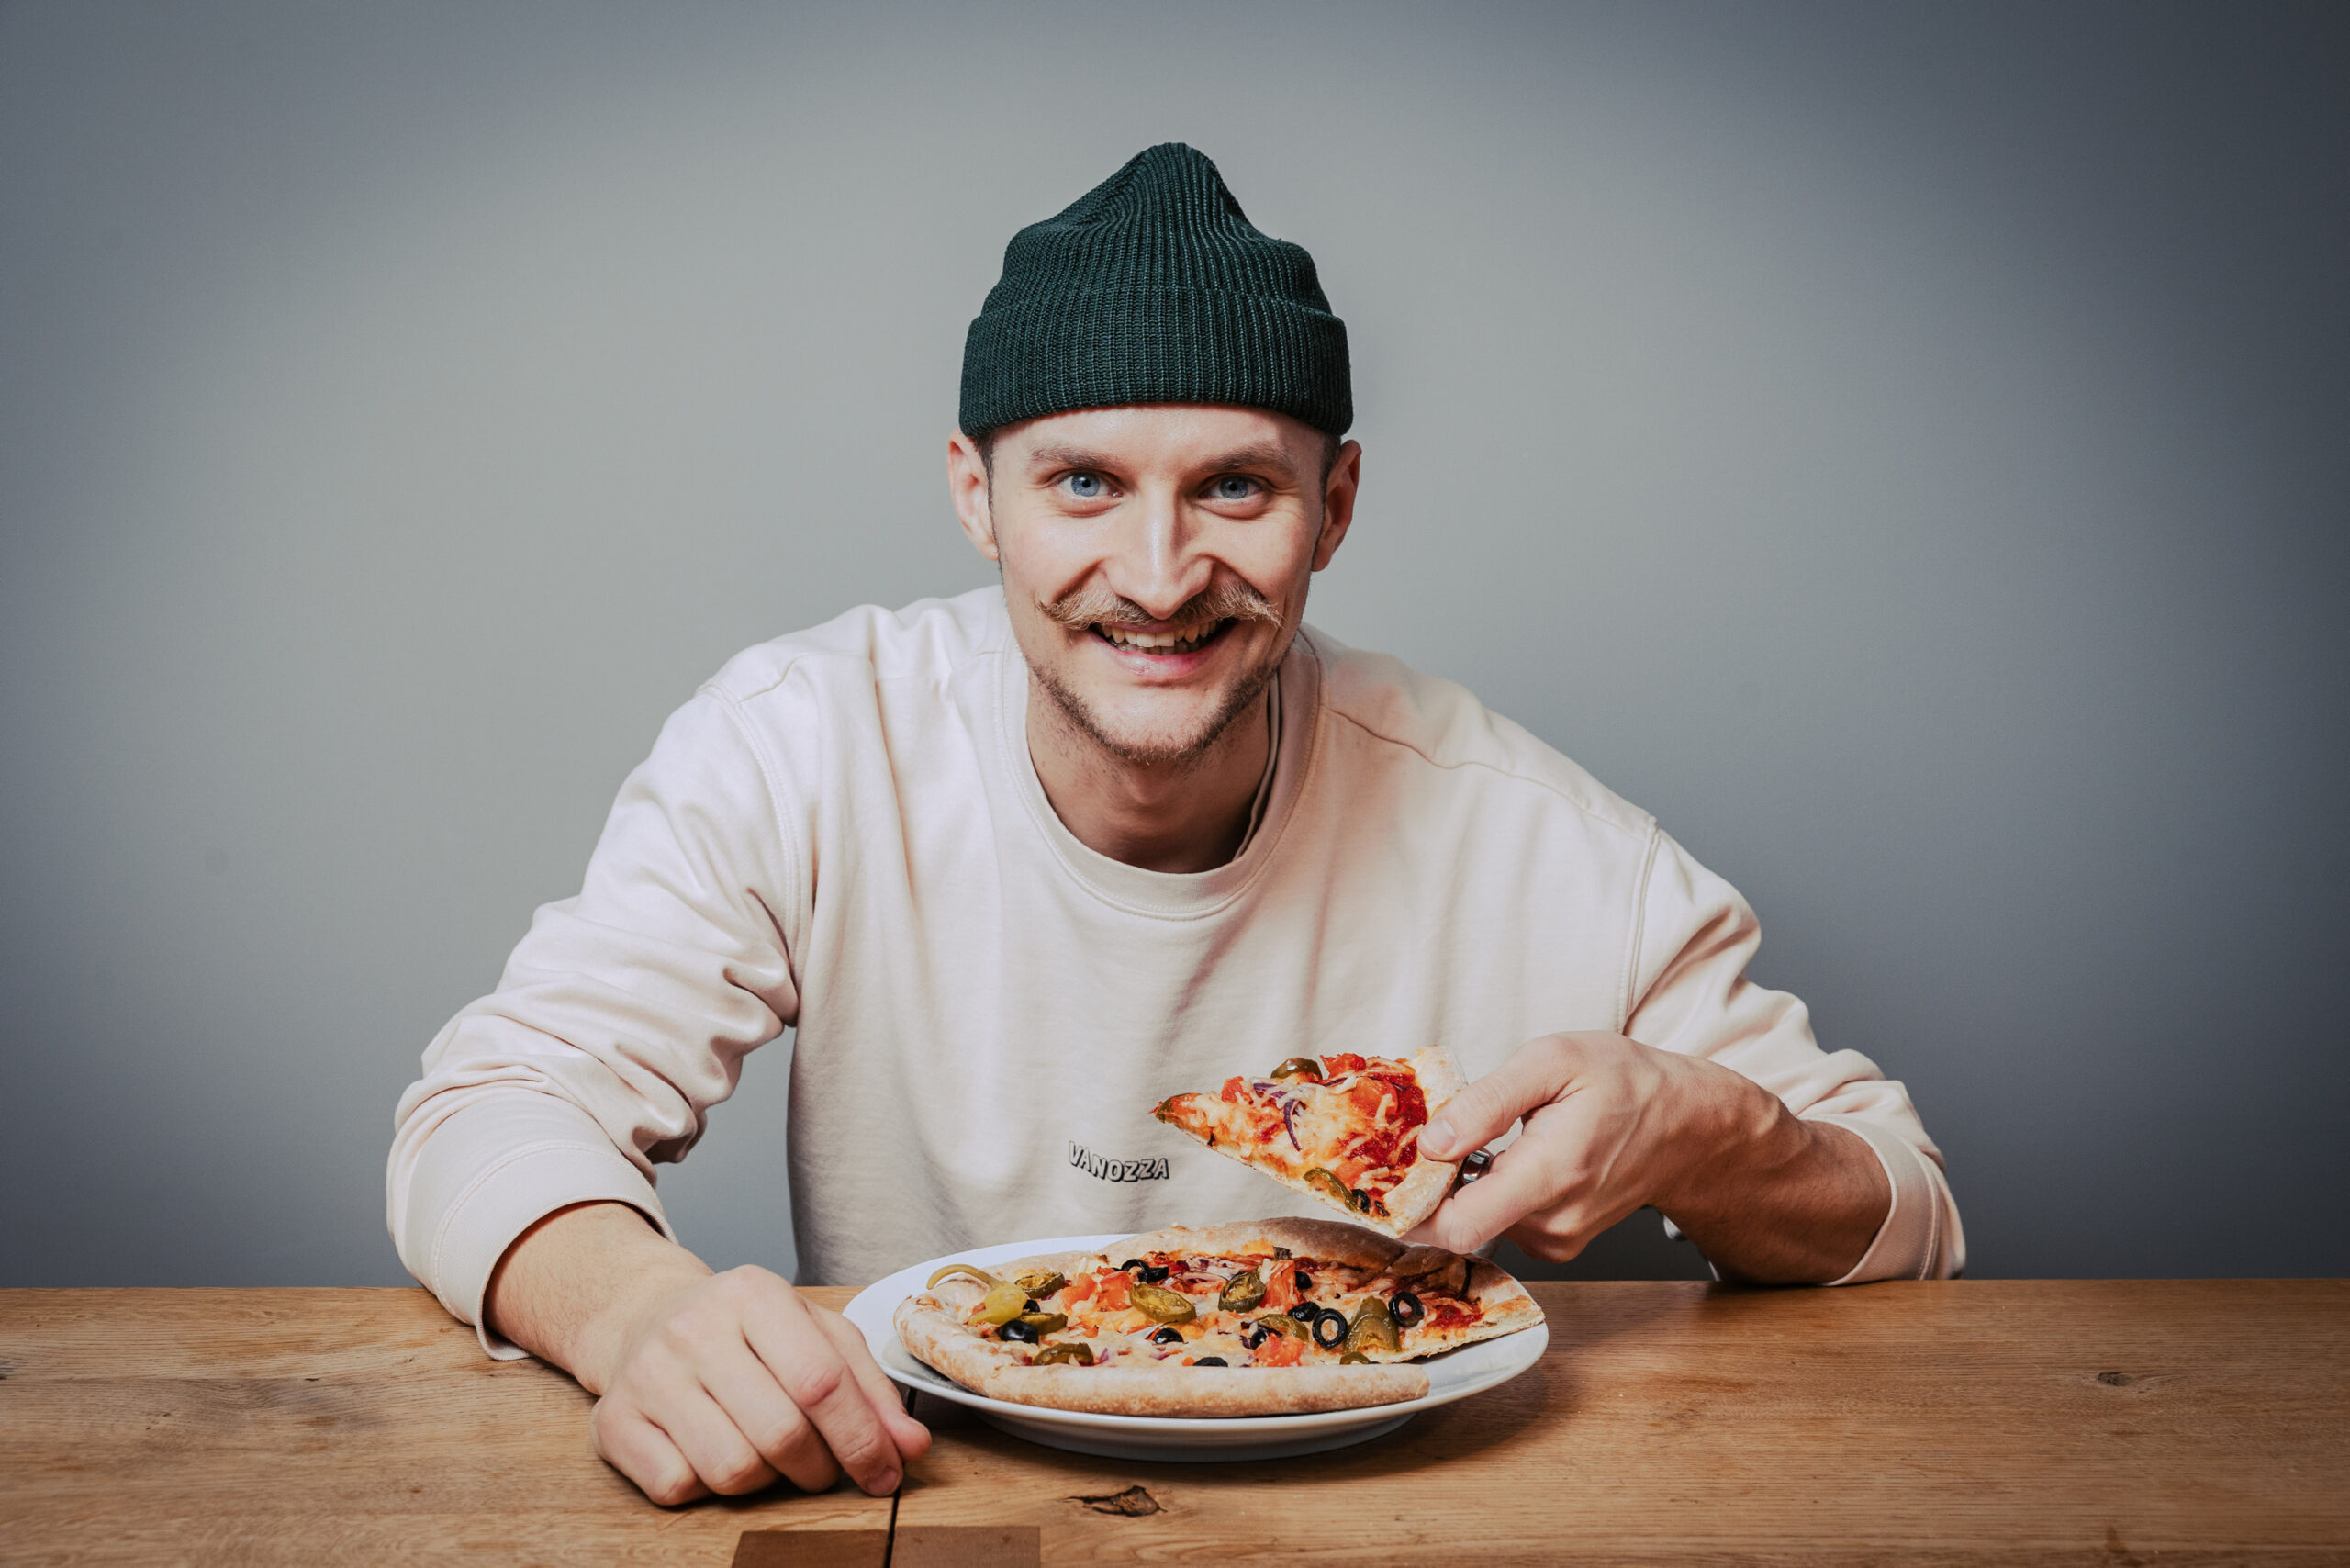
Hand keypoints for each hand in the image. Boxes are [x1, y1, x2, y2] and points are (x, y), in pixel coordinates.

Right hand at [483, 1202, 928, 1505]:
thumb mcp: (813, 1334)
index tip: (886, 1473)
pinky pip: (677, 1487)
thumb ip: (869, 1389)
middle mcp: (694, 1327)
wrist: (643, 1318)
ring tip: (765, 1455)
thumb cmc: (744, 1332)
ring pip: (731, 1469)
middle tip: (822, 1469)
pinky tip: (710, 1452)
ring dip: (764, 1481)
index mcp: (753, 1294)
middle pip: (781, 1433)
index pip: (822, 1381)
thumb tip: (910, 1450)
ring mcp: (648, 1374)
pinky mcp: (613, 1420)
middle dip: (818, 1468)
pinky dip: (705, 1488)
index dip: (863, 1439)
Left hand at [1408, 1032, 1886, 1281]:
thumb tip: (1429, 1143)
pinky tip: (1496, 1157)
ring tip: (1463, 1140)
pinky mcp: (1557, 1243)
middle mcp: (1551, 1224)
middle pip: (1458, 1226)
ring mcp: (1556, 1240)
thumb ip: (1485, 1103)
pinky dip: (1484, 1193)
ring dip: (1457, 1187)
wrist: (1688, 1127)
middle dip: (1425, 1188)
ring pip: (1477, 1223)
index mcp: (1549, 1176)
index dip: (1407, 1210)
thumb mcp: (1552, 1063)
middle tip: (1406, 1142)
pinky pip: (1500, 1223)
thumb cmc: (1624, 1083)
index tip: (1378, 1177)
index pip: (1458, 1227)